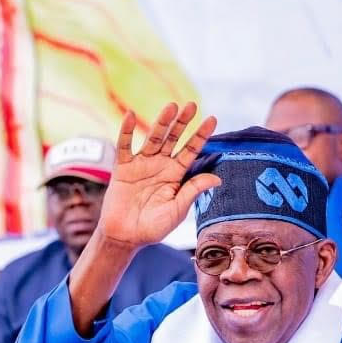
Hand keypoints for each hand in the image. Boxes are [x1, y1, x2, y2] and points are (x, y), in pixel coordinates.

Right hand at [94, 102, 219, 250]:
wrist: (125, 237)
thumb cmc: (153, 227)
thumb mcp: (177, 210)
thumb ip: (193, 191)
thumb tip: (218, 178)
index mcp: (176, 175)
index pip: (191, 150)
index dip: (201, 135)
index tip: (212, 119)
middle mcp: (160, 165)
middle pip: (173, 139)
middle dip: (182, 122)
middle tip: (192, 105)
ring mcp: (141, 164)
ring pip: (152, 138)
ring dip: (161, 122)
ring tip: (171, 107)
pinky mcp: (123, 168)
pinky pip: (124, 146)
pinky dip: (126, 131)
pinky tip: (129, 115)